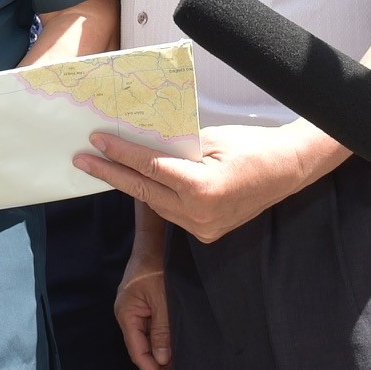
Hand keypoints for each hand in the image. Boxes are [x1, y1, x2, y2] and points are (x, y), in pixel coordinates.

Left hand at [74, 124, 335, 242]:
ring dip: (131, 185)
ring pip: (155, 204)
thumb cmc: (253, 147)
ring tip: (105, 166)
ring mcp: (203, 228)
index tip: (97, 141)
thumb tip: (141, 142)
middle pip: (144, 191)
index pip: (149, 168)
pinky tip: (138, 181)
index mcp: (201, 188)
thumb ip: (175, 145)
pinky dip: (154, 195)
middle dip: (111, 173)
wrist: (287, 170)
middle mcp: (199, 215)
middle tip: (83, 159)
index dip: (121, 153)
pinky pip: (170, 212)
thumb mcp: (210, 138)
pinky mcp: (206, 232)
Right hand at [113, 245, 171, 369]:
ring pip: (148, 339)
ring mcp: (135, 309)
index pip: (138, 352)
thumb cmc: (157, 266)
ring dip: (163, 353)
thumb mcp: (163, 300)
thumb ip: (162, 330)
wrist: (155, 241)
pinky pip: (151, 328)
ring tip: (182, 367)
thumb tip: (163, 360)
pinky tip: (177, 345)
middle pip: (142, 348)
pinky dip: (164, 339)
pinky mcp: (143, 304)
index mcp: (127, 314)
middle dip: (160, 365)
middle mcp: (127, 315)